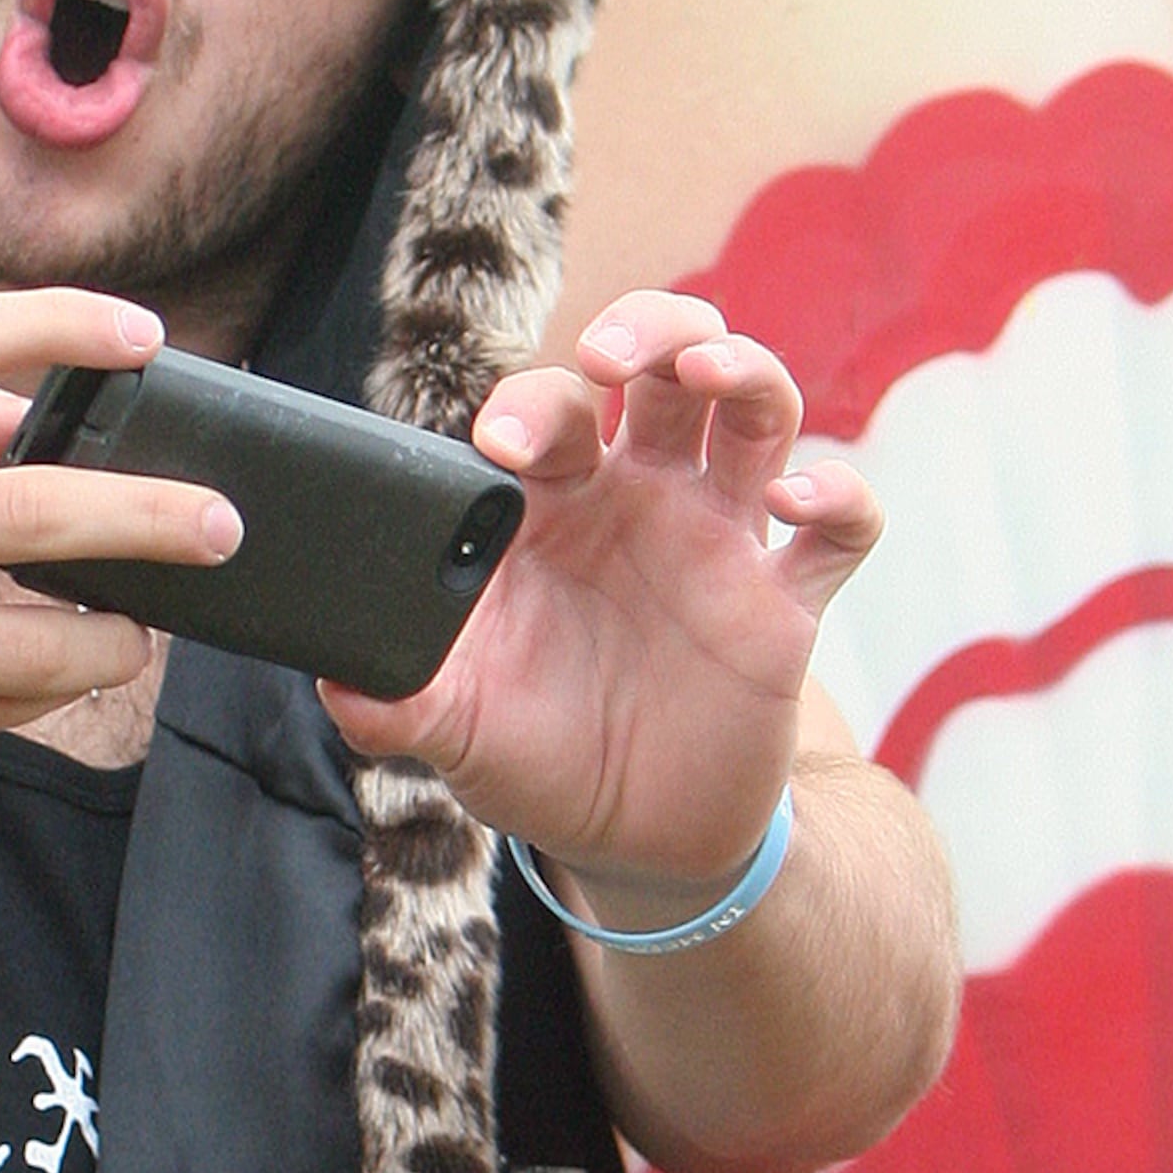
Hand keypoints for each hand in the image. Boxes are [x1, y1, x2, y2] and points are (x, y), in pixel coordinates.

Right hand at [0, 287, 244, 886]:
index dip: (57, 326)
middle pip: (27, 507)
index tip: (144, 337)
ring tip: (140, 630)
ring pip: (36, 643)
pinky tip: (63, 676)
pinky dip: (51, 690)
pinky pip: (2, 710)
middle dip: (148, 514)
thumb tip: (54, 416)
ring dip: (115, 639)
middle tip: (219, 522)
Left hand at [323, 293, 879, 895]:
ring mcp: (718, 542)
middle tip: (611, 355)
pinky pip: (839, 528)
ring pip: (753, 409)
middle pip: (659, 366)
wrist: (633, 842)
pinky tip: (796, 502)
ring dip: (741, 368)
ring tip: (708, 371)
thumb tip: (333, 675)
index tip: (504, 448)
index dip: (528, 408)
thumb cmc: (537, 760)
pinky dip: (837, 498)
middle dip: (645, 329)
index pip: (547, 415)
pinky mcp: (786, 605)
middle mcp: (639, 501)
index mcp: (552, 511)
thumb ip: (394, 701)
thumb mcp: (456, 733)